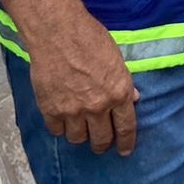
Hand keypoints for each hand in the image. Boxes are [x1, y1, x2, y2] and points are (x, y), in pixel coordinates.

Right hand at [27, 7, 139, 155]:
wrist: (57, 32)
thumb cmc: (89, 38)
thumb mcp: (116, 58)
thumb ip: (123, 82)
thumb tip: (132, 98)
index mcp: (118, 93)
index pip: (126, 128)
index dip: (126, 143)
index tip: (124, 151)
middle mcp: (97, 106)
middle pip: (100, 139)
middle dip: (101, 144)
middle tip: (100, 142)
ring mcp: (72, 110)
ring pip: (77, 139)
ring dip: (80, 135)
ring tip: (79, 127)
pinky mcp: (50, 109)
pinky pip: (57, 131)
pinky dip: (60, 127)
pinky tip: (62, 119)